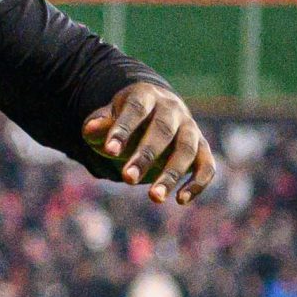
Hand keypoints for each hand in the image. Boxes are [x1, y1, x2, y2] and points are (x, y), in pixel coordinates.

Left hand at [82, 82, 215, 204]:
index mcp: (146, 96)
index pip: (135, 109)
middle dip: (146, 156)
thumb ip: (99, 123)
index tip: (110, 151)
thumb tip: (90, 129)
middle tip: (127, 179)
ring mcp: (190, 128)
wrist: (155, 112)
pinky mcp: (202, 149)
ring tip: (154, 197)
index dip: (123, 129)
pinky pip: (207, 166)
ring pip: (187, 150)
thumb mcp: (108, 116)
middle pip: (162, 130)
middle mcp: (172, 110)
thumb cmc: (125, 118)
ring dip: (172, 174)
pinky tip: (181, 200)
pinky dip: (198, 183)